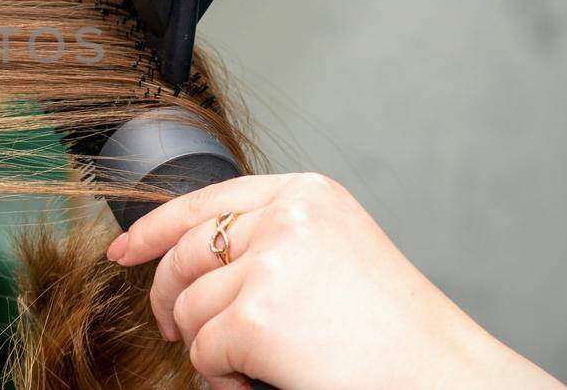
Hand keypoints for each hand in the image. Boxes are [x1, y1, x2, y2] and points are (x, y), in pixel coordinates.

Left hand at [104, 173, 563, 388]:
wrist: (443, 379)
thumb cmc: (394, 334)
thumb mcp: (334, 255)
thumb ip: (272, 240)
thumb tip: (192, 258)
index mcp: (306, 195)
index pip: (205, 200)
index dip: (154, 228)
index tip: (123, 249)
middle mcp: (285, 218)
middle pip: (183, 255)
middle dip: (170, 299)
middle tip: (177, 331)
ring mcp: (268, 264)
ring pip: (190, 309)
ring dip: (209, 348)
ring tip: (257, 364)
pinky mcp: (255, 317)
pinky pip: (204, 351)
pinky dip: (222, 376)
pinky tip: (262, 379)